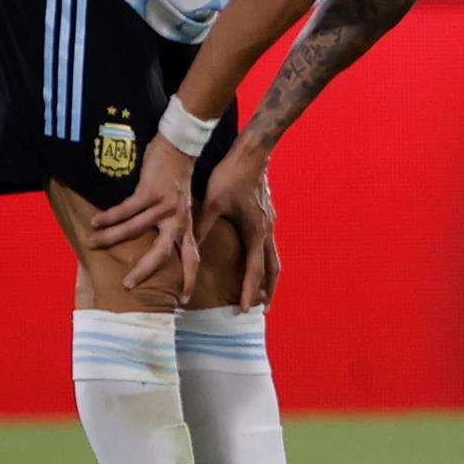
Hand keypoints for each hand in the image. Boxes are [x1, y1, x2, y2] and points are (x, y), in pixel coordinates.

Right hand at [89, 135, 198, 297]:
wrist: (180, 147)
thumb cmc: (176, 180)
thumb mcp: (182, 207)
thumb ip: (174, 226)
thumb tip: (161, 247)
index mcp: (186, 226)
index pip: (192, 257)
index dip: (190, 279)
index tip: (184, 300)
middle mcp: (178, 219)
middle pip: (162, 252)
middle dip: (144, 270)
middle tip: (128, 285)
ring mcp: (165, 206)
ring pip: (134, 229)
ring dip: (110, 238)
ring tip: (92, 243)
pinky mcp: (151, 191)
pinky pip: (126, 210)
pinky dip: (109, 217)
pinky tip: (95, 221)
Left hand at [193, 144, 280, 309]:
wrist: (252, 153)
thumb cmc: (232, 175)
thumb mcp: (212, 202)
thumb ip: (202, 227)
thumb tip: (189, 249)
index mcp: (255, 231)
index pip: (254, 270)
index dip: (250, 291)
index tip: (246, 309)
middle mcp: (266, 231)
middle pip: (273, 269)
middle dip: (268, 291)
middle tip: (262, 310)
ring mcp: (270, 223)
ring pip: (274, 258)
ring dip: (270, 278)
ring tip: (265, 292)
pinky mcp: (267, 216)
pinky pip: (270, 246)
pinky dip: (266, 261)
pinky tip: (257, 261)